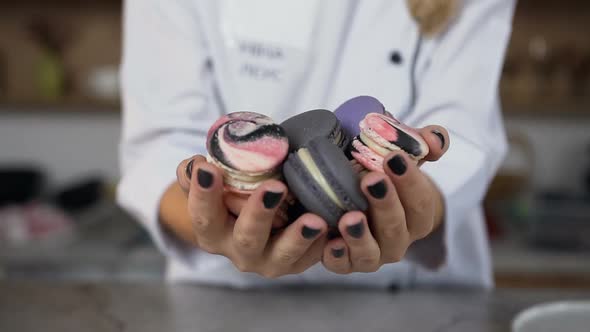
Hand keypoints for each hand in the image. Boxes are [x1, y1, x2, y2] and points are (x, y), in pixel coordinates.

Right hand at [175, 156, 327, 277]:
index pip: (203, 215)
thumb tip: (195, 164)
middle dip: (260, 213)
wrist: (255, 222)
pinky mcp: (295, 263)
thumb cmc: (230, 196)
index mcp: (212, 232)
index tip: (208, 167)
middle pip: (246, 237)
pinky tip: (335, 229)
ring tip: (316, 220)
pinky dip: (323, 245)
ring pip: (283, 255)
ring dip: (299, 237)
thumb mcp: (211, 185)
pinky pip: (311, 257)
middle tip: (275, 187)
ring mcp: (268, 261)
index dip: (203, 193)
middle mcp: (237, 251)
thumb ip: (196, 173)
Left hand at [322, 126, 449, 272]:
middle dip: (384, 203)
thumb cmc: (381, 173)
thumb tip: (436, 139)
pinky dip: (337, 256)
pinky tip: (329, 243)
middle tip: (370, 179)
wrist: (351, 196)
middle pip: (396, 227)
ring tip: (349, 217)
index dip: (410, 181)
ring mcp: (373, 255)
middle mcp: (398, 240)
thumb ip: (421, 142)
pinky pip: (342, 265)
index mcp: (417, 216)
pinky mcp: (346, 263)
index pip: (422, 202)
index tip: (394, 157)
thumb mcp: (400, 154)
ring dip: (360, 235)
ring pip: (371, 252)